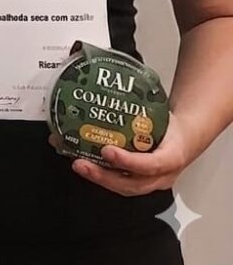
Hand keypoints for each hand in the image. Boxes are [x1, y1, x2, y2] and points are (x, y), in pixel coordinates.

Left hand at [57, 113, 193, 195]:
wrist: (186, 139)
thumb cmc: (171, 126)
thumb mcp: (164, 113)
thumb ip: (143, 101)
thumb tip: (117, 77)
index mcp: (172, 156)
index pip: (151, 164)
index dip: (128, 161)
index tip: (107, 151)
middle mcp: (162, 175)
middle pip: (132, 184)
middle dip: (104, 176)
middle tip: (82, 163)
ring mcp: (151, 182)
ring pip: (124, 187)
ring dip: (99, 178)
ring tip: (78, 164)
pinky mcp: (140, 182)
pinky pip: (120, 183)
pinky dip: (101, 175)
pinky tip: (84, 164)